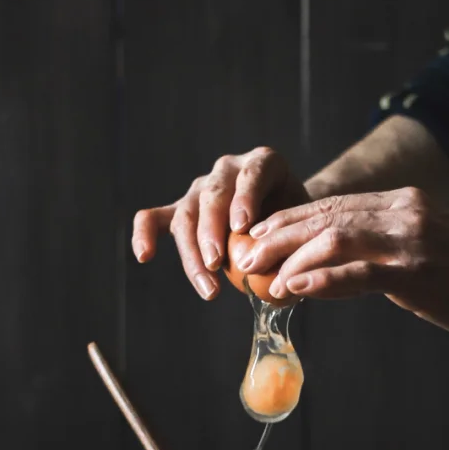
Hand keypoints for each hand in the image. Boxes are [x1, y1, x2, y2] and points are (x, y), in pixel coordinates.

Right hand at [131, 147, 309, 299]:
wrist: (286, 213)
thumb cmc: (298, 222)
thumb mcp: (304, 226)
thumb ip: (295, 247)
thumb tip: (284, 286)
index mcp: (264, 163)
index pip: (253, 174)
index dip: (246, 198)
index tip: (243, 226)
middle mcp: (228, 169)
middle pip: (213, 196)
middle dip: (212, 230)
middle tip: (217, 262)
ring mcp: (201, 187)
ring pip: (187, 213)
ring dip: (192, 251)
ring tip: (208, 286)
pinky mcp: (182, 207)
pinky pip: (154, 217)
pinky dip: (144, 233)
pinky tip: (144, 256)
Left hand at [243, 187, 448, 341]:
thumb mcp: (416, 251)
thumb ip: (375, 252)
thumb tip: (327, 270)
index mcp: (400, 203)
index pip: (332, 205)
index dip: (288, 220)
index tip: (257, 236)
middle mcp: (402, 211)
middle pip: (325, 216)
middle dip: (278, 236)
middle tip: (244, 255)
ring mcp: (408, 239)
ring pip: (334, 238)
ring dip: (290, 258)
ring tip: (261, 276)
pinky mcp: (414, 271)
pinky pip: (357, 272)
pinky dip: (320, 280)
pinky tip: (293, 289)